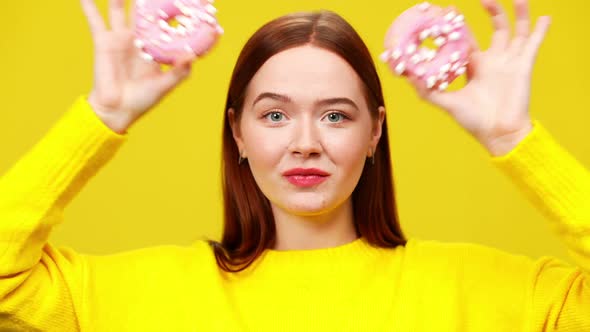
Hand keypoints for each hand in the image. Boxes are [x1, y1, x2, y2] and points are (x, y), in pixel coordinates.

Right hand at [80, 0, 194, 133]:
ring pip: (119, 8)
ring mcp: (120, 37)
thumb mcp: (165, 85)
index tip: (189, 1)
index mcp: (155, 47)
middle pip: (143, 10)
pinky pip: (94, 19)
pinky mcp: (103, 41)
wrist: (117, 110)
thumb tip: (192, 55)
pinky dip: (88, 5)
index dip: (175, 13)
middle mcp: (138, 38)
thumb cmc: (143, 100)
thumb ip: (179, 71)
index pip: (167, 25)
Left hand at [407, 0, 550, 155]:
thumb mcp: (446, 102)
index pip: (468, 40)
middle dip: (491, 11)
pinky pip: (534, 44)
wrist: (498, 134)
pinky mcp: (524, 66)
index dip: (460, 26)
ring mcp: (510, 62)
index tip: (450, 10)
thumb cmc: (473, 121)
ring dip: (518, 13)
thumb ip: (427, 90)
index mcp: (476, 66)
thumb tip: (406, 76)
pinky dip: (541, 31)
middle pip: (495, 28)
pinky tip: (546, 17)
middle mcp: (494, 61)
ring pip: (516, 31)